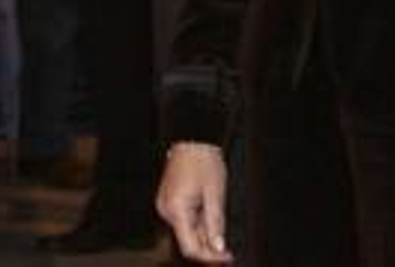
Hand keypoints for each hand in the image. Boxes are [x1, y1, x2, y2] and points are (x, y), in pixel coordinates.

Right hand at [157, 142, 232, 262]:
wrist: (192, 140)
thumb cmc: (203, 162)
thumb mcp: (215, 194)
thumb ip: (216, 223)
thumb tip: (218, 248)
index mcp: (176, 209)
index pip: (190, 247)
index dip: (210, 257)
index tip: (227, 257)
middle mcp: (166, 210)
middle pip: (187, 241)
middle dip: (208, 246)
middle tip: (228, 246)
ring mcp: (165, 206)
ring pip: (186, 232)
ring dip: (204, 234)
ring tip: (219, 222)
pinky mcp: (168, 201)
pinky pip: (183, 220)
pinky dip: (197, 223)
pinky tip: (208, 215)